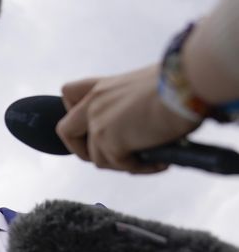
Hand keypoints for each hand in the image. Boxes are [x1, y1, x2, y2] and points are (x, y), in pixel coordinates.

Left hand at [56, 64, 199, 173]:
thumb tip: (136, 130)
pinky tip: (159, 162)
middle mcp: (93, 103)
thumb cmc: (176, 84)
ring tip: (147, 160)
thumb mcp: (142, 89)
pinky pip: (119, 165)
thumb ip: (127, 106)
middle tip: (112, 155)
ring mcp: (98, 123)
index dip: (73, 112)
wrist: (185, 84)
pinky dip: (139, 167)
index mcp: (101, 86)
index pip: (68, 94)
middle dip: (83, 150)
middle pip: (65, 132)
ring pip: (95, 158)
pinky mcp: (109, 141)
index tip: (93, 122)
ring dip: (120, 163)